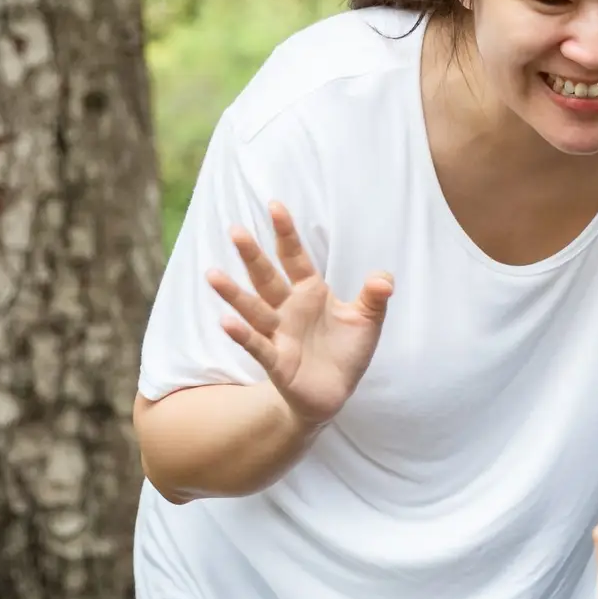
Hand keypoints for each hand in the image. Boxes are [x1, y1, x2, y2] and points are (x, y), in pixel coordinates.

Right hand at [206, 201, 393, 426]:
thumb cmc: (346, 352)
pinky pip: (257, 345)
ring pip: (253, 309)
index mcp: (310, 292)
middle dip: (252, 255)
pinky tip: (226, 322)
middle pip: (267, 277)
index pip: (295, 257)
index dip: (286, 233)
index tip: (275, 205)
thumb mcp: (367, 321)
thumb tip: (385, 279)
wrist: (335, 393)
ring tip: (212, 275)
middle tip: (234, 229)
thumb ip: (375, 297)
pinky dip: (242, 335)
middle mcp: (289, 309)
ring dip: (234, 294)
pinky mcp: (277, 362)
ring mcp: (279, 334)